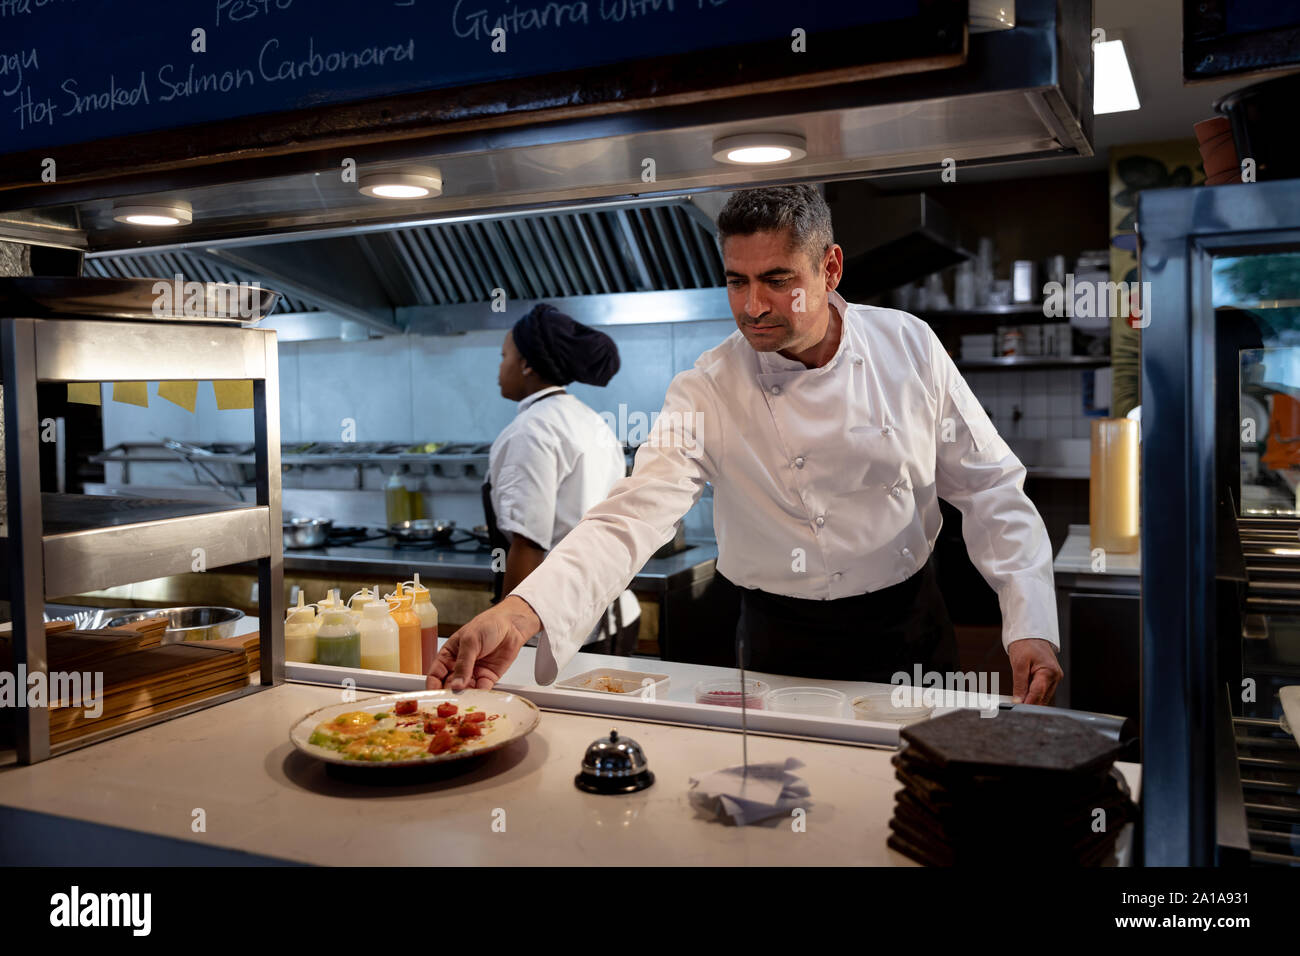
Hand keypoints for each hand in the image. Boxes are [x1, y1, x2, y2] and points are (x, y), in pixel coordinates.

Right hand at [425, 595, 540, 690]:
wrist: (512, 624)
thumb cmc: (488, 624)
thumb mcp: (470, 641)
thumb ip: (463, 664)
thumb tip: (456, 683)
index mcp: (449, 655)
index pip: (435, 674)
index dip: (432, 686)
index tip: (433, 696)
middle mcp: (459, 666)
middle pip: (449, 685)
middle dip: (449, 694)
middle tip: (450, 701)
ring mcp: (473, 673)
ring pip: (465, 691)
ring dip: (464, 697)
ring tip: (464, 701)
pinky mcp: (488, 678)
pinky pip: (481, 691)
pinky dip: (479, 696)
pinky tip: (478, 697)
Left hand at [1007, 638, 1061, 704]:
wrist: (1031, 634)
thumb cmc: (1025, 644)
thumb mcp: (1019, 664)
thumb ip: (1019, 685)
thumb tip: (1018, 701)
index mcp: (1049, 672)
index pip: (1037, 694)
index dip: (1027, 704)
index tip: (1017, 710)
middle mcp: (1055, 677)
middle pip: (1042, 698)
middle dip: (1029, 703)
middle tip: (1015, 707)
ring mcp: (1054, 679)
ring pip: (1042, 696)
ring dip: (1031, 699)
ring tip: (1018, 699)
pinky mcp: (1050, 679)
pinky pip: (1042, 691)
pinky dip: (1033, 694)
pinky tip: (1024, 693)